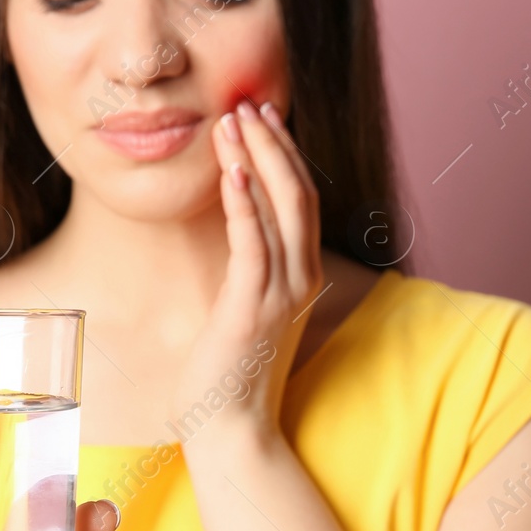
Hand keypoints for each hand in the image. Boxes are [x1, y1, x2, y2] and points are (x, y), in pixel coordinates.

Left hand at [175, 99, 324, 448]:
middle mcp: (300, 279)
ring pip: (279, 210)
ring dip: (256, 161)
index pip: (299, 199)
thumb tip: (234, 233)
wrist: (231, 428)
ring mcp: (280, 294)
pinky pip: (254, 247)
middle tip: (247, 103)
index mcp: (300, 275)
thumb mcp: (244, 308)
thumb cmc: (229, 372)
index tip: (260, 118)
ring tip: (234, 121)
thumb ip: (248, 269)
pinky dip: (245, 206)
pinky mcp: (252, 309)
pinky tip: (233, 173)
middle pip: (297, 193)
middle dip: (273, 144)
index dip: (283, 155)